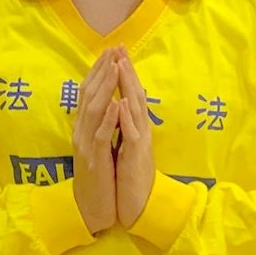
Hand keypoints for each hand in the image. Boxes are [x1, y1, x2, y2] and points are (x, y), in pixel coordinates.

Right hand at [72, 48, 119, 233]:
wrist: (91, 209)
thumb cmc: (99, 178)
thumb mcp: (99, 147)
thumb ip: (100, 125)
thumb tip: (107, 102)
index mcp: (83, 128)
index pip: (88, 93)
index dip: (98, 72)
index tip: (109, 53)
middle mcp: (80, 132)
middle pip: (88, 95)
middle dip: (102, 72)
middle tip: (112, 51)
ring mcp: (85, 145)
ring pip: (93, 110)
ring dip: (105, 88)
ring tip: (115, 68)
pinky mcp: (94, 160)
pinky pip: (101, 135)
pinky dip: (108, 118)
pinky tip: (115, 104)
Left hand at [115, 47, 155, 227]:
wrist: (138, 206)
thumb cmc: (130, 176)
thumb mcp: (124, 147)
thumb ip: (123, 126)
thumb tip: (117, 106)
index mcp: (135, 127)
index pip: (129, 95)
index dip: (123, 73)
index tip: (115, 52)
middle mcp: (140, 130)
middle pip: (135, 95)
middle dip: (127, 71)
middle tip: (120, 48)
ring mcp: (140, 143)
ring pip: (135, 109)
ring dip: (128, 86)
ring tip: (121, 65)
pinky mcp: (136, 158)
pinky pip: (131, 135)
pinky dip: (126, 118)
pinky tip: (122, 103)